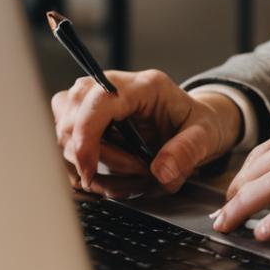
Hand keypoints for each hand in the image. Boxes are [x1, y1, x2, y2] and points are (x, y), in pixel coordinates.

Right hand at [50, 70, 243, 194]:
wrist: (197, 126)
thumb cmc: (199, 125)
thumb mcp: (206, 135)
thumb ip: (188, 150)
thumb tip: (162, 171)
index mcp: (144, 86)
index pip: (98, 97)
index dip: (86, 134)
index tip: (90, 170)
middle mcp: (115, 88)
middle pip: (71, 112)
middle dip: (88, 156)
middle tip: (125, 180)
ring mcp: (98, 104)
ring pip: (64, 130)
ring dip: (84, 166)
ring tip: (122, 184)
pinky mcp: (90, 123)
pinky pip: (67, 145)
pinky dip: (80, 170)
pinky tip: (106, 181)